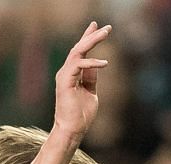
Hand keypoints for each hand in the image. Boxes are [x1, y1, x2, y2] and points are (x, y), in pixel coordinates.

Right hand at [53, 22, 111, 141]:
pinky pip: (78, 65)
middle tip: (106, 27)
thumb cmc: (80, 115)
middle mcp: (66, 72)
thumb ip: (91, 78)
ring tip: (105, 33)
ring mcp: (64, 75)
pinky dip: (91, 63)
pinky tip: (104, 63)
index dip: (88, 38)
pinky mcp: (65, 81)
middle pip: (79, 48)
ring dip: (92, 41)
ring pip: (77, 52)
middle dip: (91, 35)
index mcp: (72, 74)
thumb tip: (96, 65)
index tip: (97, 27)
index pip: (80, 52)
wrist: (72, 129)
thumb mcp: (90, 92)